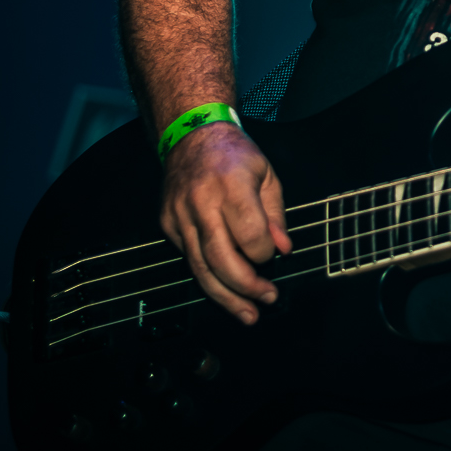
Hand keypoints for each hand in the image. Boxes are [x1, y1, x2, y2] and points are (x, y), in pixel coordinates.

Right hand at [158, 122, 292, 323]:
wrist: (191, 136)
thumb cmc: (235, 155)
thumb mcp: (267, 175)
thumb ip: (275, 216)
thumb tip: (283, 250)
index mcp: (231, 186)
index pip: (249, 236)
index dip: (265, 253)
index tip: (273, 253)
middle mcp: (201, 203)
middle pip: (221, 259)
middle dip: (246, 287)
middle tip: (266, 301)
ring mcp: (179, 216)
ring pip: (200, 267)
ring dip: (225, 296)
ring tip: (247, 314)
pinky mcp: (167, 225)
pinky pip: (188, 260)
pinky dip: (208, 278)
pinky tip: (225, 291)